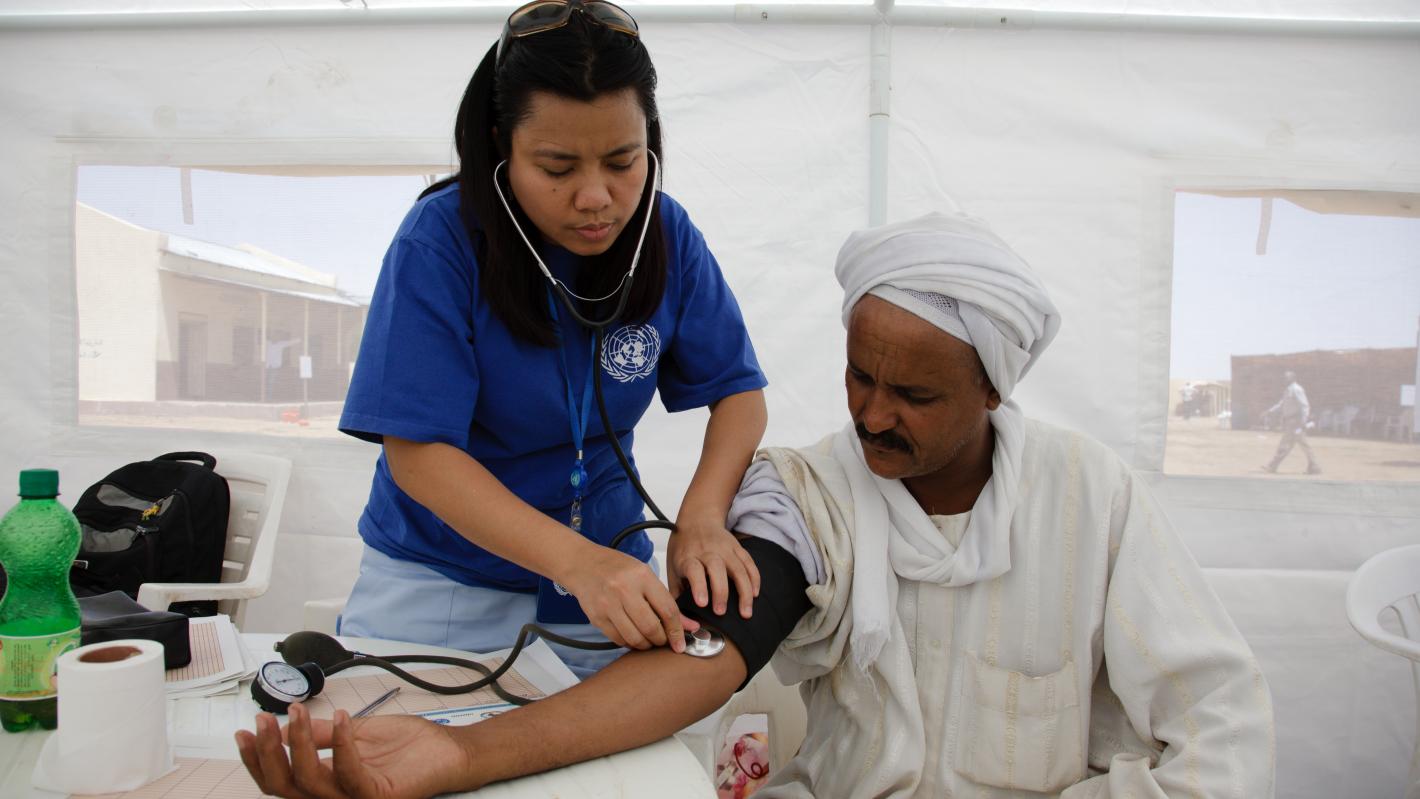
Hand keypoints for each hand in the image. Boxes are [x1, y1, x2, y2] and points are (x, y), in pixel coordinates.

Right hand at [235, 702, 473, 798]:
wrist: (448, 750)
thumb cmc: (405, 746)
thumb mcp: (354, 732)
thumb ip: (320, 734)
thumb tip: (286, 727)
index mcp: (326, 784)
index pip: (280, 782)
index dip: (257, 760)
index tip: (245, 730)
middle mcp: (336, 798)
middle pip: (286, 787)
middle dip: (269, 752)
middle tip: (264, 719)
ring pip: (311, 781)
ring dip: (300, 742)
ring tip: (299, 711)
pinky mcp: (378, 797)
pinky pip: (350, 775)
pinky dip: (341, 744)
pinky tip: (340, 717)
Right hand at [561, 543, 688, 651]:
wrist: (583, 564)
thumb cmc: (617, 568)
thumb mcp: (645, 576)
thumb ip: (666, 601)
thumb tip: (688, 626)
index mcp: (641, 576)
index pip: (667, 610)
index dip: (677, 630)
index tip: (681, 643)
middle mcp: (624, 590)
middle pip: (651, 628)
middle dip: (661, 640)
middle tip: (663, 640)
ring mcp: (608, 604)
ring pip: (635, 637)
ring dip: (646, 645)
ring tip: (649, 640)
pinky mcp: (597, 617)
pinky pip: (618, 639)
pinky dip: (629, 643)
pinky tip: (633, 637)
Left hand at [668, 519, 759, 618]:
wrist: (697, 519)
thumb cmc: (683, 548)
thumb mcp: (672, 567)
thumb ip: (676, 592)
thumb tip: (678, 620)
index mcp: (688, 557)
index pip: (694, 570)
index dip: (699, 586)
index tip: (702, 603)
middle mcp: (707, 551)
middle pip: (717, 569)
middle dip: (721, 592)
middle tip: (721, 612)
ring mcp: (725, 548)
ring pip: (738, 568)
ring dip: (744, 591)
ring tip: (745, 613)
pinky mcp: (737, 547)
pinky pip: (749, 563)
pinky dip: (754, 579)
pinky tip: (755, 594)